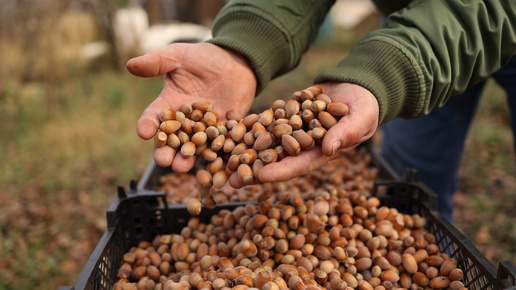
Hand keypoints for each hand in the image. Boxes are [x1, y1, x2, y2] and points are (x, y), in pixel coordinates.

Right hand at [127, 43, 256, 171]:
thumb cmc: (203, 57)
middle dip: (165, 151)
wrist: (236, 63)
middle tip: (161, 161)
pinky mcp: (225, 133)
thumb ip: (156, 61)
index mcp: (168, 105)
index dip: (147, 125)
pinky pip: (220, 146)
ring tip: (181, 167)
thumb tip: (130, 64)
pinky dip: (217, 154)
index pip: (153, 118)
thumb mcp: (178, 56)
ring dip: (186, 159)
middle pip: (171, 141)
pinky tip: (214, 162)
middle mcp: (184, 122)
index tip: (143, 132)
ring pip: (193, 148)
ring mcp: (204, 130)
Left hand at [229, 82, 378, 186]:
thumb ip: (347, 134)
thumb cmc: (365, 107)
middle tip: (228, 179)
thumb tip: (329, 149)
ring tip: (222, 159)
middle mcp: (303, 146)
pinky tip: (231, 130)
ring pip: (266, 144)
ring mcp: (293, 131)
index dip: (280, 172)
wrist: (357, 86)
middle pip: (275, 160)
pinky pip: (266, 122)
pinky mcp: (286, 115)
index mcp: (321, 153)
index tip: (261, 176)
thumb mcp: (361, 119)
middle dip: (253, 170)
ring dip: (245, 151)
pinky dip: (250, 127)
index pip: (298, 166)